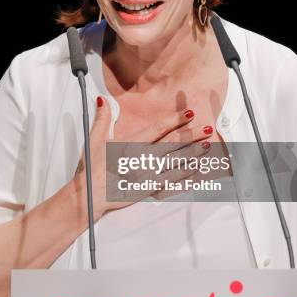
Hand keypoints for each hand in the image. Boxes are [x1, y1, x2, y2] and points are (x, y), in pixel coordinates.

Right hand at [73, 95, 213, 220]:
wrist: (89, 196)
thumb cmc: (92, 170)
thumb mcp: (95, 140)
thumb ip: (103, 119)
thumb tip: (104, 101)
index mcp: (130, 145)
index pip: (157, 129)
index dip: (174, 120)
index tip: (189, 113)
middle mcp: (142, 159)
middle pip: (171, 145)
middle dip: (191, 135)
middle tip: (207, 128)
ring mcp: (147, 175)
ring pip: (175, 163)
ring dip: (192, 154)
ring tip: (207, 146)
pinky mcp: (148, 190)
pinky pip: (171, 182)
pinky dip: (185, 175)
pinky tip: (196, 170)